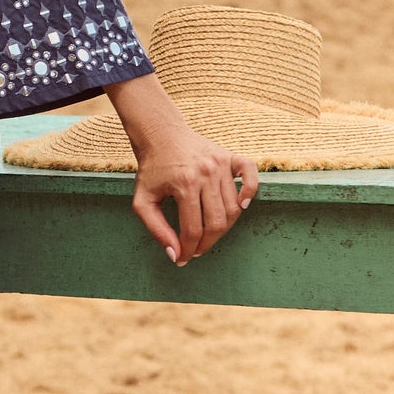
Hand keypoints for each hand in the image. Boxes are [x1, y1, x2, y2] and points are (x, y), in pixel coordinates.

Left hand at [106, 73, 257, 266]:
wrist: (161, 135)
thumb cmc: (151, 170)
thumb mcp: (142, 200)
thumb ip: (156, 229)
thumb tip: (175, 254)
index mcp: (184, 184)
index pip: (193, 229)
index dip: (189, 249)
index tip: (184, 259)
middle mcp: (206, 173)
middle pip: (216, 222)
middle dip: (207, 243)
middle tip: (197, 250)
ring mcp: (221, 163)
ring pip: (233, 207)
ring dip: (223, 227)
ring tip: (208, 233)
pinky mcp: (230, 157)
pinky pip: (251, 175)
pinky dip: (250, 192)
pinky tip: (241, 206)